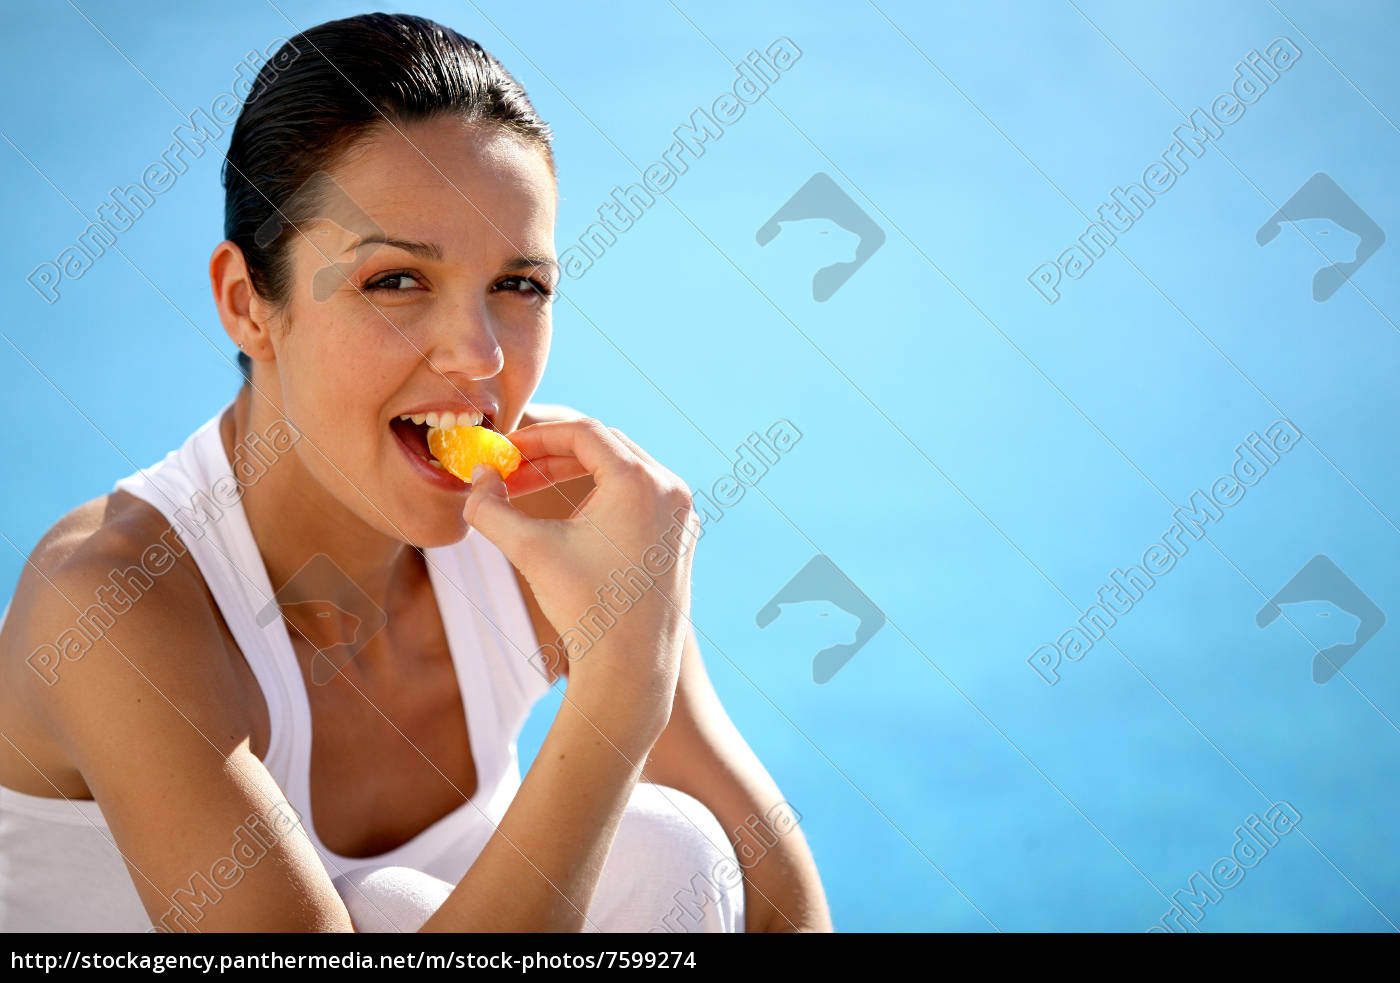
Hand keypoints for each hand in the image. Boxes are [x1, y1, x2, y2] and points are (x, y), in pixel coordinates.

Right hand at [462, 419, 697, 733]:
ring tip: (534, 490)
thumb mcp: (529, 549)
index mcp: (640, 480)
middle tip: (514, 468)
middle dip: (554, 453)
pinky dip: (604, 496)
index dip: (537, 436)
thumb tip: (476, 477)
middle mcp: (670, 489)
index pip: (583, 433)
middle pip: (606, 446)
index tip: (505, 451)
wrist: (630, 668)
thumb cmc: (584, 606)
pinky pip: (641, 497)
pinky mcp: (681, 537)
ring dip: (577, 473)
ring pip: (624, 470)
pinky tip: (572, 520)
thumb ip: (490, 507)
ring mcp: (681, 514)